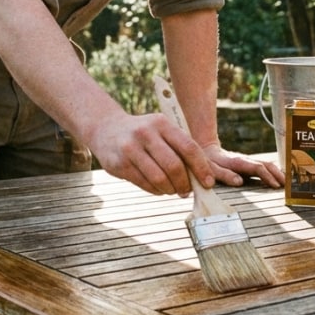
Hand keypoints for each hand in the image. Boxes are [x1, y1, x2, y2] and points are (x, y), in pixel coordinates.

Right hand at [85, 113, 215, 196]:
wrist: (106, 128)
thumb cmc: (143, 133)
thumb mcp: (161, 130)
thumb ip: (180, 148)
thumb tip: (204, 175)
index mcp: (162, 123)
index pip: (189, 147)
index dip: (201, 168)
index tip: (208, 182)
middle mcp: (146, 133)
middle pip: (174, 166)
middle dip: (184, 183)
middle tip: (187, 191)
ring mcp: (131, 148)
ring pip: (159, 178)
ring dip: (170, 189)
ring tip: (172, 190)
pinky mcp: (120, 164)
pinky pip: (145, 184)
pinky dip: (156, 190)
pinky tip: (158, 188)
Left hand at [200, 143, 284, 188]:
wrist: (206, 149)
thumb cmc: (208, 162)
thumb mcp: (212, 169)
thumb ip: (224, 175)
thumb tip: (239, 182)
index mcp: (238, 162)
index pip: (257, 168)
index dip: (267, 176)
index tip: (275, 185)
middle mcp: (245, 160)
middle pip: (266, 164)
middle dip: (278, 174)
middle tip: (287, 185)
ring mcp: (248, 161)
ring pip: (267, 164)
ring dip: (278, 172)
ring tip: (287, 183)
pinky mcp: (248, 164)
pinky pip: (264, 166)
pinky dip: (273, 171)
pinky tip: (279, 178)